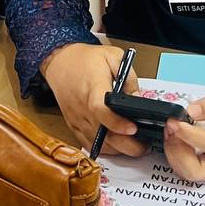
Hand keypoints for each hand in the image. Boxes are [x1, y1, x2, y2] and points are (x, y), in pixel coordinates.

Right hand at [41, 43, 145, 157]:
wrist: (60, 62)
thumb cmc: (84, 59)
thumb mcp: (113, 56)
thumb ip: (129, 77)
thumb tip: (137, 97)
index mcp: (93, 87)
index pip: (102, 110)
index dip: (117, 123)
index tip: (133, 128)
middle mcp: (83, 107)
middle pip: (104, 135)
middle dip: (127, 144)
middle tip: (144, 144)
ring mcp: (77, 119)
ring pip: (99, 145)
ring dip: (119, 149)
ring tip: (135, 145)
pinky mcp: (74, 126)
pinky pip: (91, 145)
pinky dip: (106, 149)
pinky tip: (118, 144)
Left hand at [162, 78, 204, 181]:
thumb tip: (191, 112)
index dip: (189, 135)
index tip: (176, 122)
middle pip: (197, 172)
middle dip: (179, 153)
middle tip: (172, 129)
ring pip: (188, 171)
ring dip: (174, 152)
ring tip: (171, 129)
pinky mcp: (204, 158)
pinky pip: (185, 164)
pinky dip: (175, 151)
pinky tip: (174, 134)